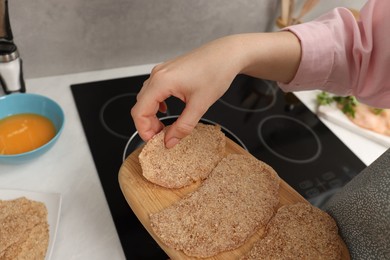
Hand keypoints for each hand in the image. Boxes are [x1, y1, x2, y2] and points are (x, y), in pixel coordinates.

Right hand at [131, 32, 300, 147]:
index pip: (139, 112)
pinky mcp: (168, 71)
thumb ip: (183, 126)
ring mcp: (161, 71)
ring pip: (146, 98)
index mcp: (161, 82)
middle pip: (140, 106)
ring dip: (151, 115)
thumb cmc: (216, 72)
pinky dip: (156, 104)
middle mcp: (157, 75)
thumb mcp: (200, 105)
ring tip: (164, 127)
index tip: (155, 142)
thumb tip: (170, 141)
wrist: (227, 54)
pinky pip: (153, 90)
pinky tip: (166, 110)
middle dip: (148, 124)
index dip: (144, 130)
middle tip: (162, 137)